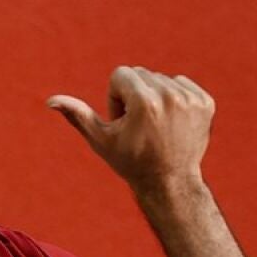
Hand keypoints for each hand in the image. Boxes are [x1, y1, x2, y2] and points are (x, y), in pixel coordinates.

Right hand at [46, 66, 214, 194]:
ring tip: (156, 126)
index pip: (121, 74)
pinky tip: (172, 122)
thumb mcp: (100, 139)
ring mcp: (191, 100)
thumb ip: (77, 114)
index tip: (124, 122)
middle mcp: (170, 96)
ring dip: (153, 97)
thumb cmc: (130, 161)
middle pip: (141, 74)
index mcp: (145, 102)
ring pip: (160, 79)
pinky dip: (174, 98)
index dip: (116, 98)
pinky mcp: (206, 103)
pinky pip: (181, 83)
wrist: (170, 182)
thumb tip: (50, 100)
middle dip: (134, 95)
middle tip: (140, 126)